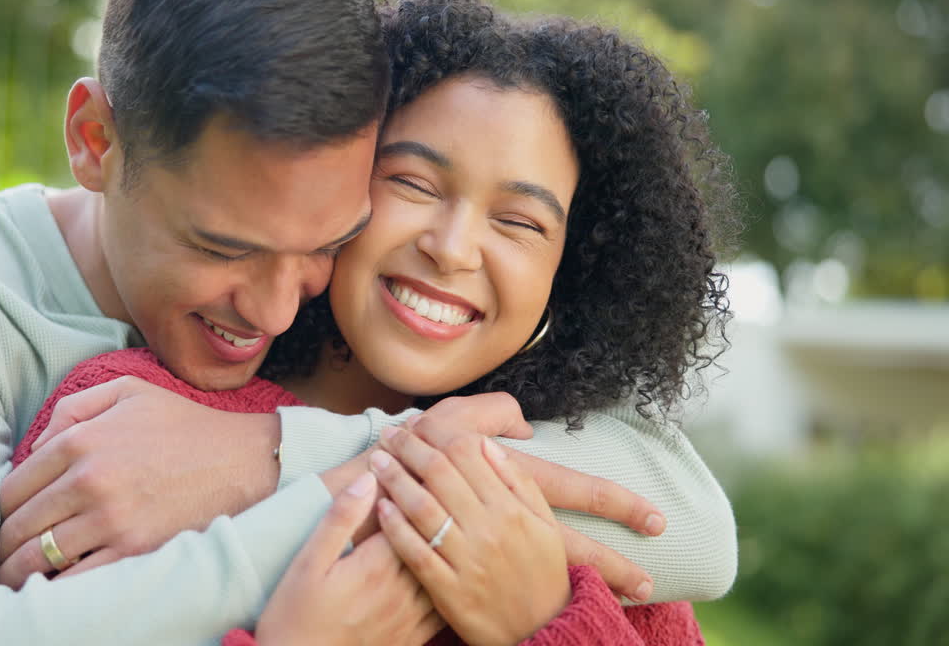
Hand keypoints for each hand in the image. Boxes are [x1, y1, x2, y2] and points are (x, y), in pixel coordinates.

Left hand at [0, 376, 279, 587]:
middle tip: (6, 556)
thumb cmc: (185, 425)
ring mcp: (110, 518)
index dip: (5, 509)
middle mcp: (88, 479)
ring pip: (37, 558)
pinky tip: (54, 587)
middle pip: (18, 526)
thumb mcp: (128, 393)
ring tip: (17, 578)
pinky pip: (74, 581)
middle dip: (5, 545)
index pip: (12, 487)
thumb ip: (74, 407)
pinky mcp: (133, 550)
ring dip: (19, 572)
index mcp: (80, 439)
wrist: (244, 461)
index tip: (10, 521)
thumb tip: (34, 444)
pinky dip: (55, 588)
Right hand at [254, 472, 444, 645]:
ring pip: (444, 568)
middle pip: (432, 536)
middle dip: (440, 505)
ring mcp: (411, 616)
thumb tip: (368, 479)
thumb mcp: (307, 563)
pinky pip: (445, 602)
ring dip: (450, 540)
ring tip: (456, 516)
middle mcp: (401, 589)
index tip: (422, 459)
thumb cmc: (295, 617)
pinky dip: (452, 578)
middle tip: (447, 477)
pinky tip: (451, 565)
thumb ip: (339, 519)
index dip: (419, 482)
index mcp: (375, 565)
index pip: (410, 512)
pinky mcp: (414, 638)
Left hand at [372, 426, 569, 645]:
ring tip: (377, 460)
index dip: (437, 432)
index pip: (466, 453)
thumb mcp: (545, 522)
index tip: (418, 425)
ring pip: (421, 506)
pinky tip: (380, 507)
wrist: (547, 630)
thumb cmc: (543, 572)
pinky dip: (394, 526)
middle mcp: (487, 529)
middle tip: (389, 434)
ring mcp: (466, 560)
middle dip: (408, 446)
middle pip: (438, 472)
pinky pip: (414, 550)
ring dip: (394, 478)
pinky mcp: (448, 589)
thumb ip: (517, 480)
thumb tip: (485, 444)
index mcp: (511, 508)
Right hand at [410, 400, 662, 600]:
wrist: (370, 476)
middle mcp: (507, 517)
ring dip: (586, 585)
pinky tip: (556, 612)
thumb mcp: (459, 417)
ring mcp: (488, 547)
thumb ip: (495, 415)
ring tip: (625, 603)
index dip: (617, 504)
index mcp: (514, 478)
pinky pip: (506, 589)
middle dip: (611, 565)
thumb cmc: (420, 443)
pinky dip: (532, 602)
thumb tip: (525, 426)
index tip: (657, 521)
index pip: (573, 490)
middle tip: (652, 585)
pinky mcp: (467, 570)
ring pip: (543, 570)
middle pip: (570, 544)